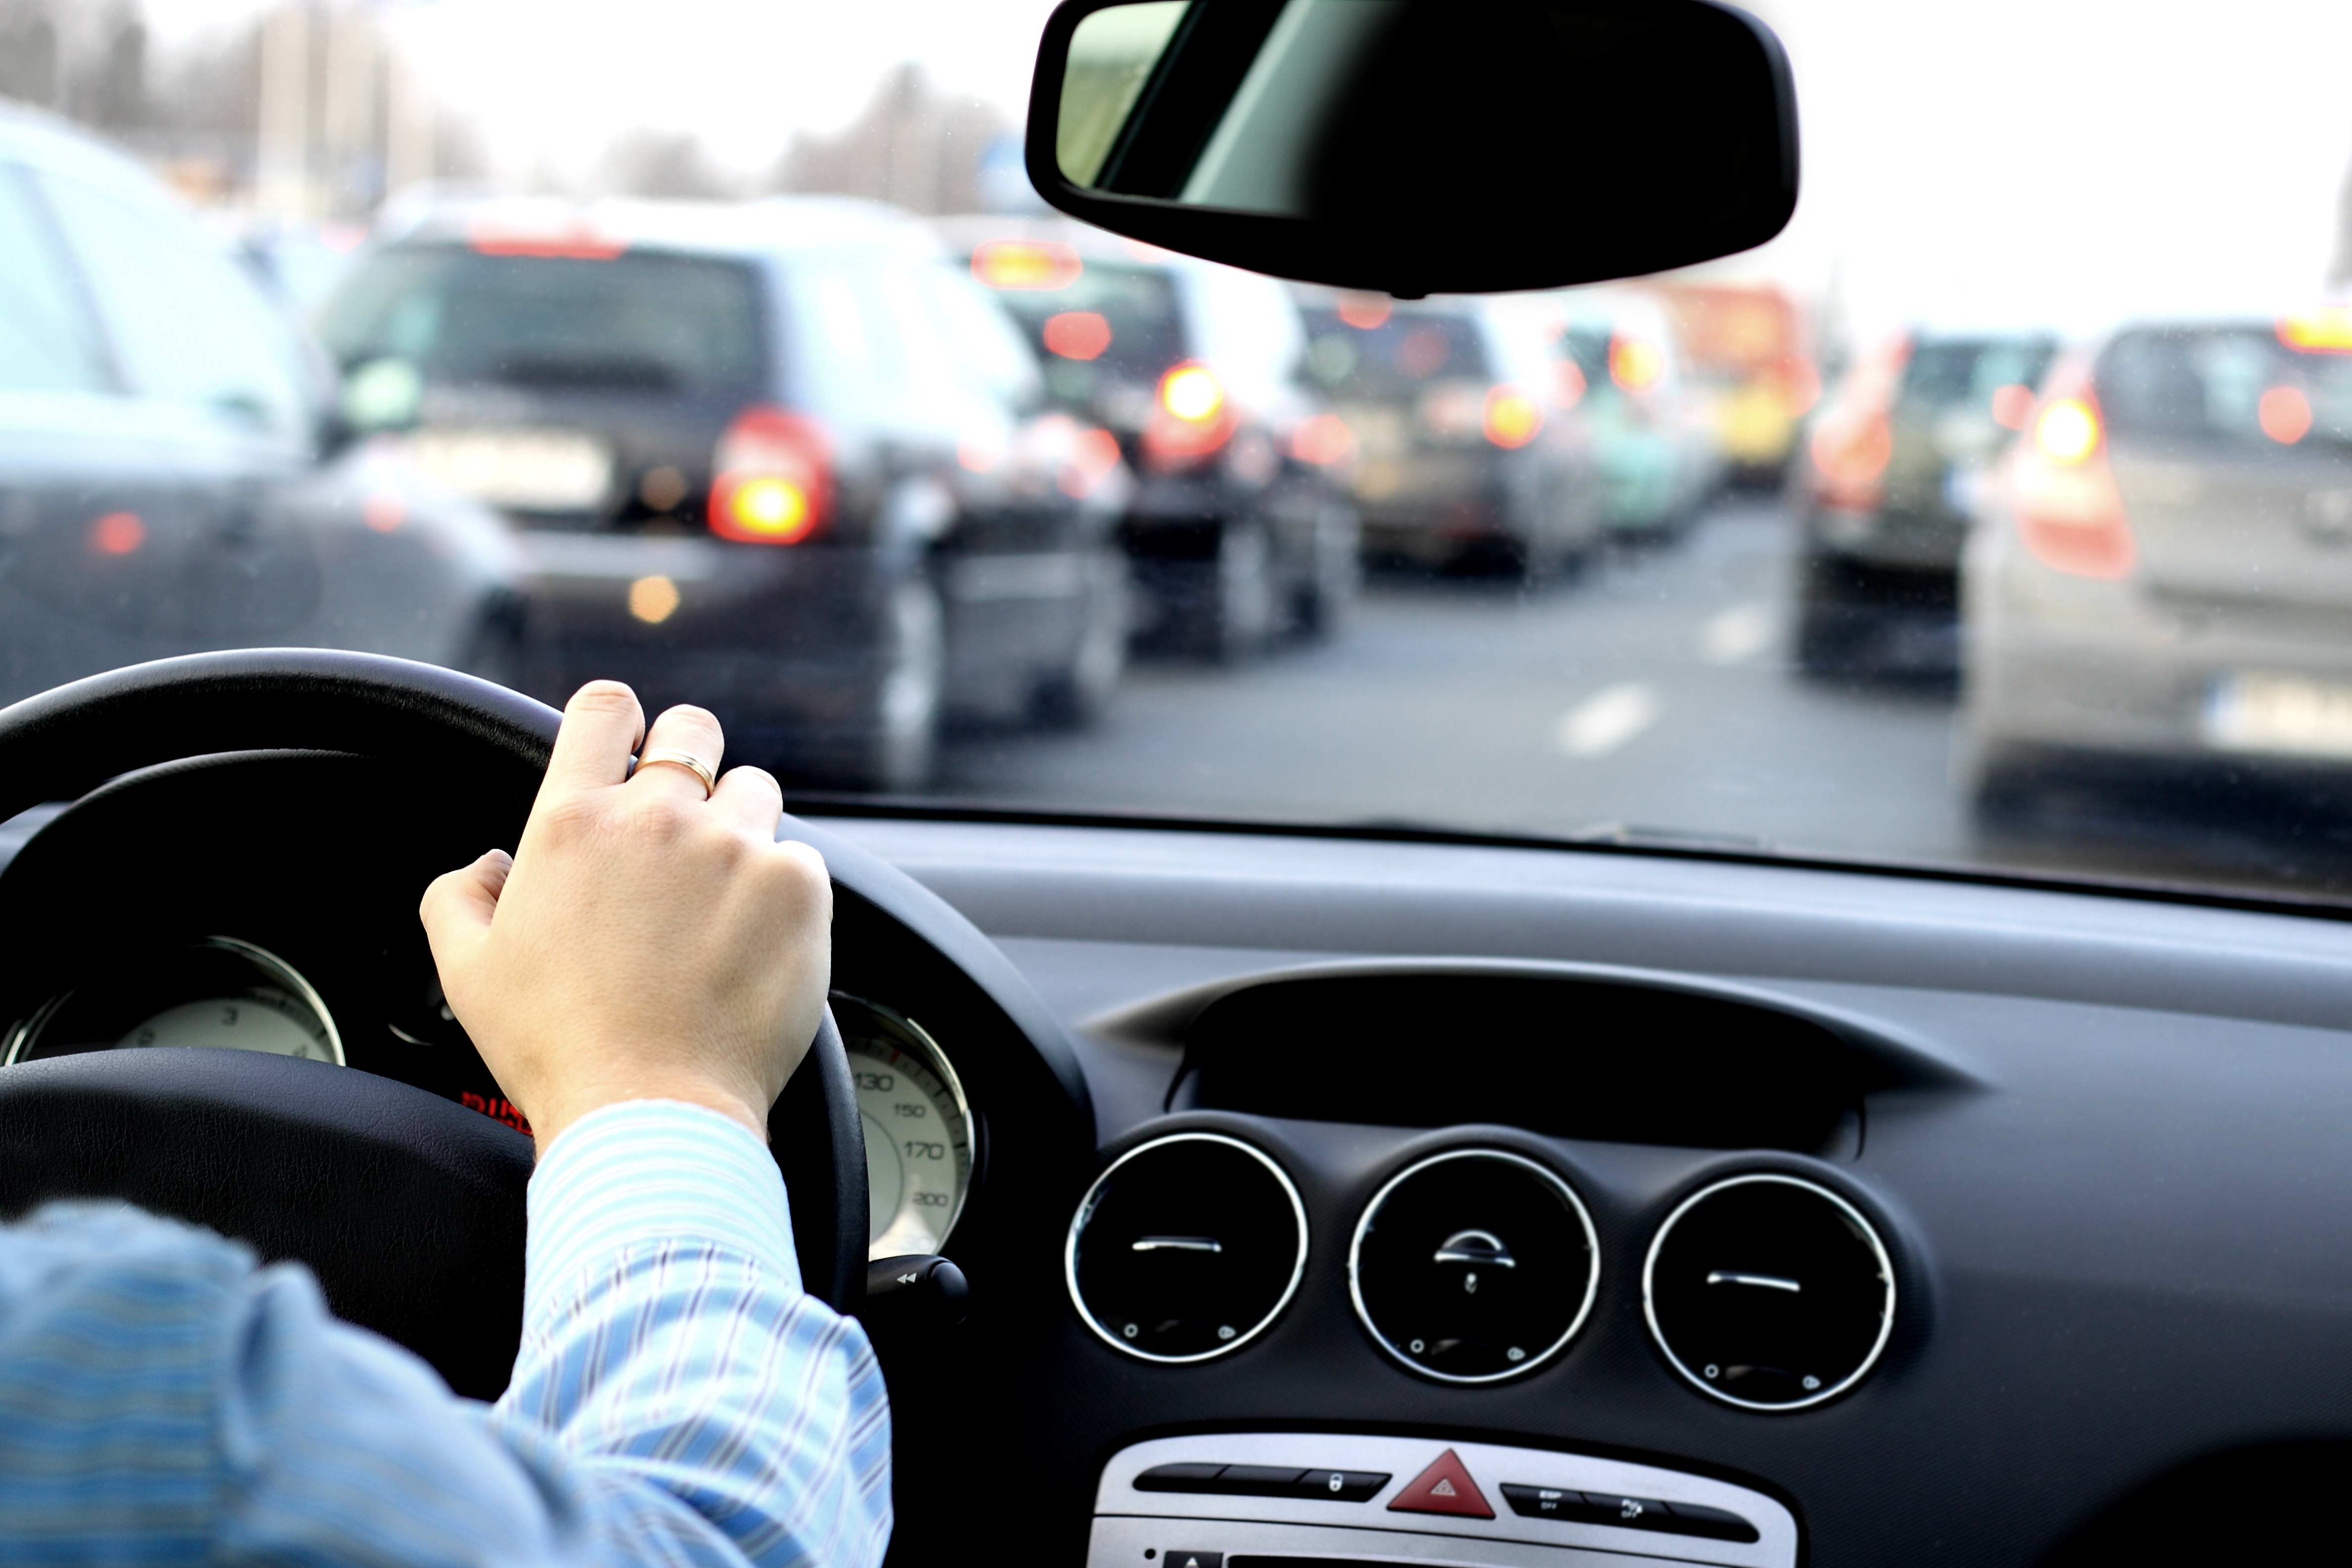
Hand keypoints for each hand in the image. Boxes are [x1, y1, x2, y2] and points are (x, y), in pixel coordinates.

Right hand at [418, 682, 830, 1154]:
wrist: (649, 1112)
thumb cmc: (557, 1049)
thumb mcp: (466, 969)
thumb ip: (459, 894)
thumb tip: (490, 864)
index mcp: (574, 824)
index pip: (603, 709)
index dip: (618, 718)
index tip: (628, 742)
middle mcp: (657, 819)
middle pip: (692, 730)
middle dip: (690, 760)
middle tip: (683, 821)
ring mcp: (734, 848)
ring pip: (754, 792)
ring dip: (740, 828)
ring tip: (721, 898)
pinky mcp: (797, 887)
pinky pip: (800, 858)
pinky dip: (783, 889)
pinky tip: (754, 940)